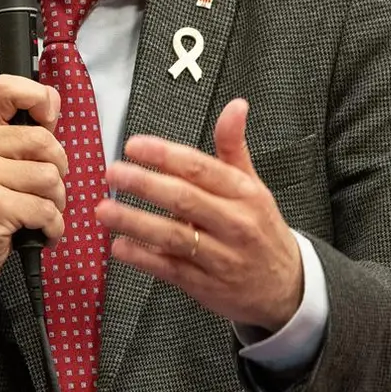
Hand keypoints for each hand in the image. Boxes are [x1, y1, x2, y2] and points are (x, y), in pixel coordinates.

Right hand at [0, 75, 68, 327]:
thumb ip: (21, 135)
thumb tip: (53, 101)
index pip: (6, 88)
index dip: (39, 97)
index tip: (49, 121)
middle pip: (43, 140)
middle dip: (58, 171)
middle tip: (46, 191)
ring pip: (49, 177)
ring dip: (56, 203)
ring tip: (39, 215)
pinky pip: (45, 210)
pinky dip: (52, 227)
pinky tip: (40, 233)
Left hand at [97, 99, 303, 332]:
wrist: (286, 286)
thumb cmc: (261, 228)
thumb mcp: (253, 186)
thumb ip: (234, 147)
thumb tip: (236, 104)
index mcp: (245, 193)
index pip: (201, 168)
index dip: (165, 155)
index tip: (134, 145)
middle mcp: (234, 223)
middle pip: (184, 199)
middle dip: (144, 184)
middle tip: (112, 172)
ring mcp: (221, 257)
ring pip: (173, 236)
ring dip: (135, 222)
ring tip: (104, 210)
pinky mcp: (206, 285)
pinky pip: (170, 270)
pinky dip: (143, 259)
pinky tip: (119, 247)